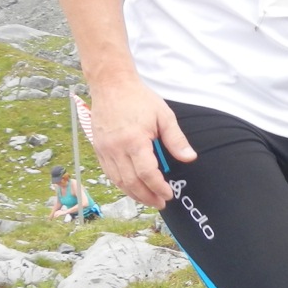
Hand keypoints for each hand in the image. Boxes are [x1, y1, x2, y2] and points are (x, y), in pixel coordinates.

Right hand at [87, 79, 195, 207]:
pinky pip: (108, 172)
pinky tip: (132, 187)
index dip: (158, 187)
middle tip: (160, 203)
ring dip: (133, 194)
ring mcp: (104, 149)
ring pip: (118, 180)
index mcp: (134, 140)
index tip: (168, 195)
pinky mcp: (98, 148)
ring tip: (148, 199)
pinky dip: (121, 183)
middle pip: (131, 182)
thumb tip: (189, 158)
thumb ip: (176, 139)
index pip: (147, 173)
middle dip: (147, 196)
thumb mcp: (164, 116)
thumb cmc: (139, 98)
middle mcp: (116, 148)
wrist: (111, 84)